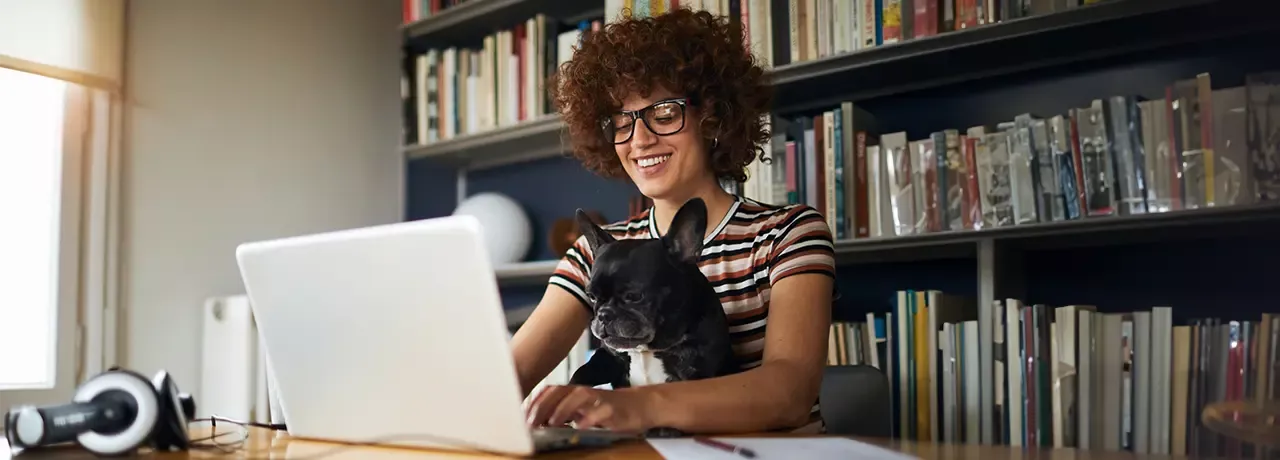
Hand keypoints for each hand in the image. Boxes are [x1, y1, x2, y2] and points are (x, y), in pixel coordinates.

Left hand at [525, 385, 654, 432]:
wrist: (639, 405)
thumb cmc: (606, 410)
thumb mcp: (582, 411)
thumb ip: (563, 414)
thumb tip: (538, 423)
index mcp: (573, 392)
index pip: (549, 391)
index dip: (534, 402)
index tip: (522, 416)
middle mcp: (583, 392)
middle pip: (559, 392)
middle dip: (543, 406)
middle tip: (532, 423)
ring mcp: (598, 399)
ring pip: (577, 397)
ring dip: (563, 409)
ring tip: (552, 423)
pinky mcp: (612, 409)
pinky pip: (599, 412)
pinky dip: (589, 419)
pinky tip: (580, 428)